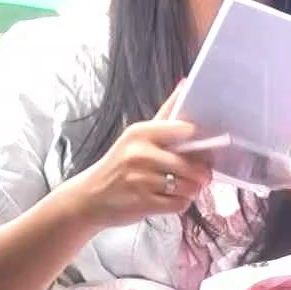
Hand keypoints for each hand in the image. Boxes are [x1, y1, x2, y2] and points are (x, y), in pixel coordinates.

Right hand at [61, 83, 209, 228]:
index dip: (200, 143)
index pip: (185, 131)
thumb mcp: (135, 137)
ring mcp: (141, 180)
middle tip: (198, 176)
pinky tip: (169, 199)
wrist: (89, 197)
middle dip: (200, 174)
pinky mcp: (143, 203)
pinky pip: (179, 205)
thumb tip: (184, 84)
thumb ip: (164, 116)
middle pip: (191, 164)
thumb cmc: (118, 166)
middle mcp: (140, 154)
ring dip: (191, 191)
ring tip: (180, 188)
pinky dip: (180, 204)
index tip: (201, 150)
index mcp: (141, 132)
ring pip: (188, 187)